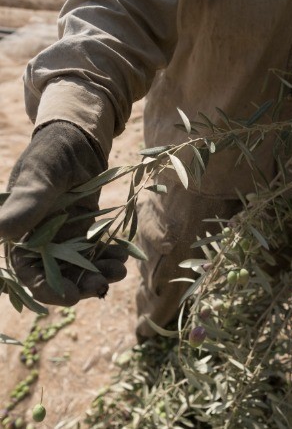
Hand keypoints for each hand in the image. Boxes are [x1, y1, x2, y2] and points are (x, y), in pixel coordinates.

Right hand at [0, 122, 127, 305]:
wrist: (79, 143)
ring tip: (120, 268)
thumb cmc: (54, 154)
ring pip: (80, 268)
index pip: (27, 272)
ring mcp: (63, 238)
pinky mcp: (84, 232)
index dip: (48, 289)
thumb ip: (25, 203)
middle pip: (58, 276)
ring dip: (99, 273)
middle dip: (81, 285)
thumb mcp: (41, 177)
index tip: (73, 296)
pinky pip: (95, 253)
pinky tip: (122, 254)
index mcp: (19, 232)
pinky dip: (108, 258)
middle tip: (103, 283)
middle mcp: (39, 240)